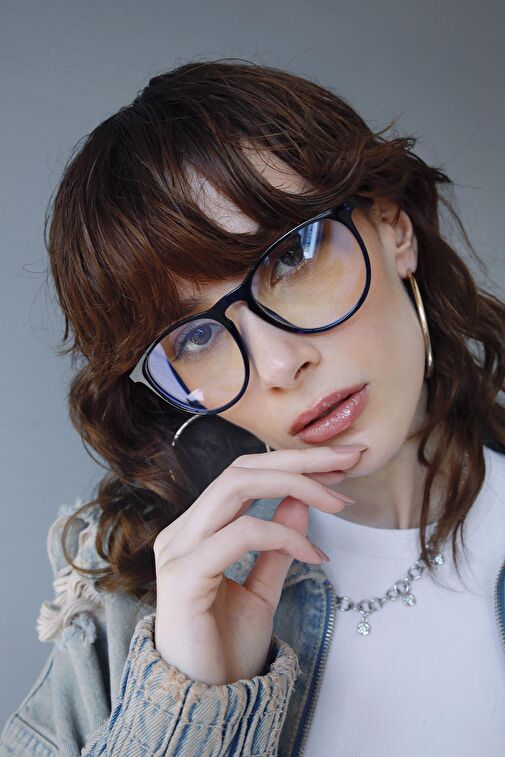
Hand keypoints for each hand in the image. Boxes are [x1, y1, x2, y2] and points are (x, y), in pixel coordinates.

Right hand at [153, 445, 363, 684]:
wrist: (206, 704)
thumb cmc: (226, 648)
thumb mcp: (262, 589)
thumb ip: (276, 545)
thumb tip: (301, 501)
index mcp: (197, 531)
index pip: (241, 475)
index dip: (290, 463)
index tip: (338, 466)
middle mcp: (182, 532)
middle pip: (239, 469)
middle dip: (298, 459)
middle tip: (347, 460)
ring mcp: (179, 550)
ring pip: (236, 487)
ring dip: (296, 484)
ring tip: (339, 500)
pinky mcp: (184, 575)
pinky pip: (242, 534)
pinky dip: (284, 535)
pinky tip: (314, 553)